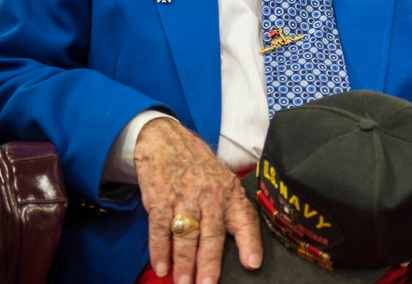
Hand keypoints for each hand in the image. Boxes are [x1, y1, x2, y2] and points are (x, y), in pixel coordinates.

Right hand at [134, 117, 262, 283]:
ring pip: (186, 235)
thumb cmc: (197, 167)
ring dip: (183, 263)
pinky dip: (159, 250)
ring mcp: (184, 196)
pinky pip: (160, 228)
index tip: (252, 263)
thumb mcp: (222, 182)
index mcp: (229, 192)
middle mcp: (209, 195)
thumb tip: (239, 245)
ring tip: (183, 282)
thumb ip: (229, 210)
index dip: (250, 243)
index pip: (244, 219)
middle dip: (209, 263)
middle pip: (211, 234)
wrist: (166, 141)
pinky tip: (161, 267)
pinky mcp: (160, 198)